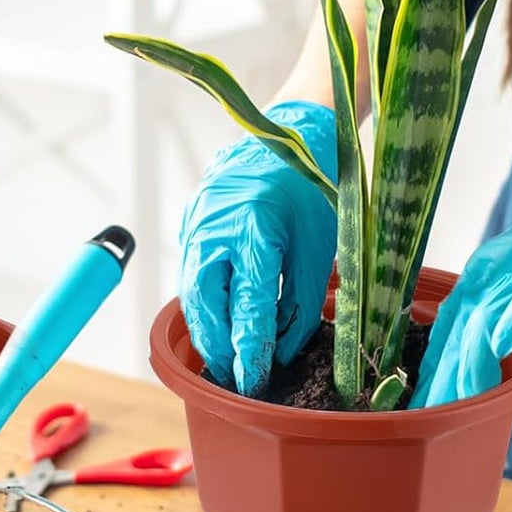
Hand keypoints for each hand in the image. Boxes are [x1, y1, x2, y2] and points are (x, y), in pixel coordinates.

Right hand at [179, 100, 338, 395]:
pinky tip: (218, 320)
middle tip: (236, 379)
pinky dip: (202, 300)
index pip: (247, 307)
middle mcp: (215, 228)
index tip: (255, 381)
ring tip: (224, 360)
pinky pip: (191, 270)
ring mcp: (196, 223)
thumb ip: (302, 300)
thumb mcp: (321, 244)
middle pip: (204, 306)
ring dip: (205, 329)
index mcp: (254, 231)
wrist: (288, 130)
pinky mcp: (190, 220)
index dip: (250, 351)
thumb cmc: (313, 186)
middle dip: (218, 348)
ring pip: (190, 291)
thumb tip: (283, 348)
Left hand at [412, 146, 511, 406]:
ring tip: (463, 400)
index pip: (446, 330)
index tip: (418, 407)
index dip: (431, 369)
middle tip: (434, 417)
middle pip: (458, 330)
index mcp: (481, 279)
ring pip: (487, 316)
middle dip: (445, 377)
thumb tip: (484, 363)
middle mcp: (491, 271)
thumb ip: (508, 323)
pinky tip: (505, 345)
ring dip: (473, 361)